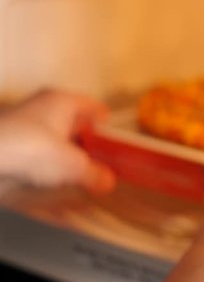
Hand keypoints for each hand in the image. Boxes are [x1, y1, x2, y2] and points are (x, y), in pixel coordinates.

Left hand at [0, 90, 114, 193]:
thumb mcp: (74, 165)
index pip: (93, 106)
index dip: (106, 124)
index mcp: (62, 100)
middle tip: (99, 159)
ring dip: (66, 153)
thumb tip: (107, 180)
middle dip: (87, 141)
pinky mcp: (10, 141)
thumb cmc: (29, 147)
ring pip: (54, 136)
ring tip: (78, 172)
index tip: (115, 139)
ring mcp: (24, 123)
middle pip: (73, 122)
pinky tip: (52, 176)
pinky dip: (47, 161)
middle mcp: (42, 106)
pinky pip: (36, 150)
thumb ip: (94, 173)